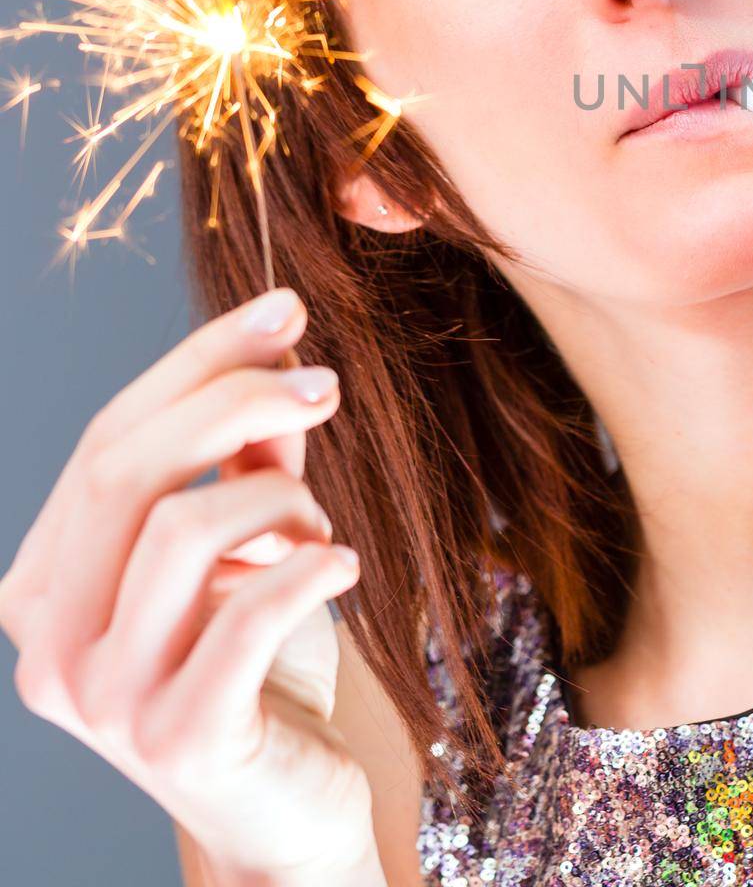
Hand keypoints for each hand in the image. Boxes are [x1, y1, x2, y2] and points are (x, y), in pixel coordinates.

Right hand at [0, 287, 377, 882]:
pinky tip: (342, 568)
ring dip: (278, 502)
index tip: (285, 308)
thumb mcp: (247, 545)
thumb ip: (246, 459)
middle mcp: (52, 644)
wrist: (281, 808)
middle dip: (235, 401)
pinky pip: (247, 612)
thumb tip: (277, 351)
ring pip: (180, 530)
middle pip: (126, 471)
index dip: (198, 363)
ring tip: (319, 533)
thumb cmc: (258, 664)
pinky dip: (311, 567)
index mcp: (47, 584)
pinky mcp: (180, 738)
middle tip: (326, 384)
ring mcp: (106, 699)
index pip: (107, 440)